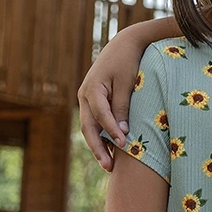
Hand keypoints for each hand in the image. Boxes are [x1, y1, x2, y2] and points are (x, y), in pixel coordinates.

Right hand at [77, 29, 147, 170]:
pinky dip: (101, 136)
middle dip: (98, 148)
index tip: (124, 144)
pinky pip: (94, 122)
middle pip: (88, 127)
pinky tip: (111, 150)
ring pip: (89, 127)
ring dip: (98, 146)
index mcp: (92, 88)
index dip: (111, 130)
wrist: (123, 44)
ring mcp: (86, 99)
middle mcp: (84, 95)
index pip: (100, 115)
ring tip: (110, 165)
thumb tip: (122, 133)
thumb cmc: (128, 61)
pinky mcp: (92, 101)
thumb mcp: (127, 83)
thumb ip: (123, 107)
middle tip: (109, 167)